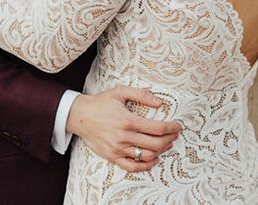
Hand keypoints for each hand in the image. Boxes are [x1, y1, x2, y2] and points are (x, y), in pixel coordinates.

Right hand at [66, 86, 181, 172]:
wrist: (79, 115)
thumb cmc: (100, 102)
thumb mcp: (120, 92)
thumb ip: (141, 95)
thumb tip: (159, 103)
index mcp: (127, 120)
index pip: (157, 128)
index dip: (172, 128)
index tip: (178, 126)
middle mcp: (124, 136)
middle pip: (155, 144)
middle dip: (169, 140)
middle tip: (174, 135)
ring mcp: (118, 148)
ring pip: (146, 156)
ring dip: (160, 151)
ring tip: (165, 144)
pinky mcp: (112, 156)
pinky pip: (132, 166)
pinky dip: (146, 165)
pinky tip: (153, 159)